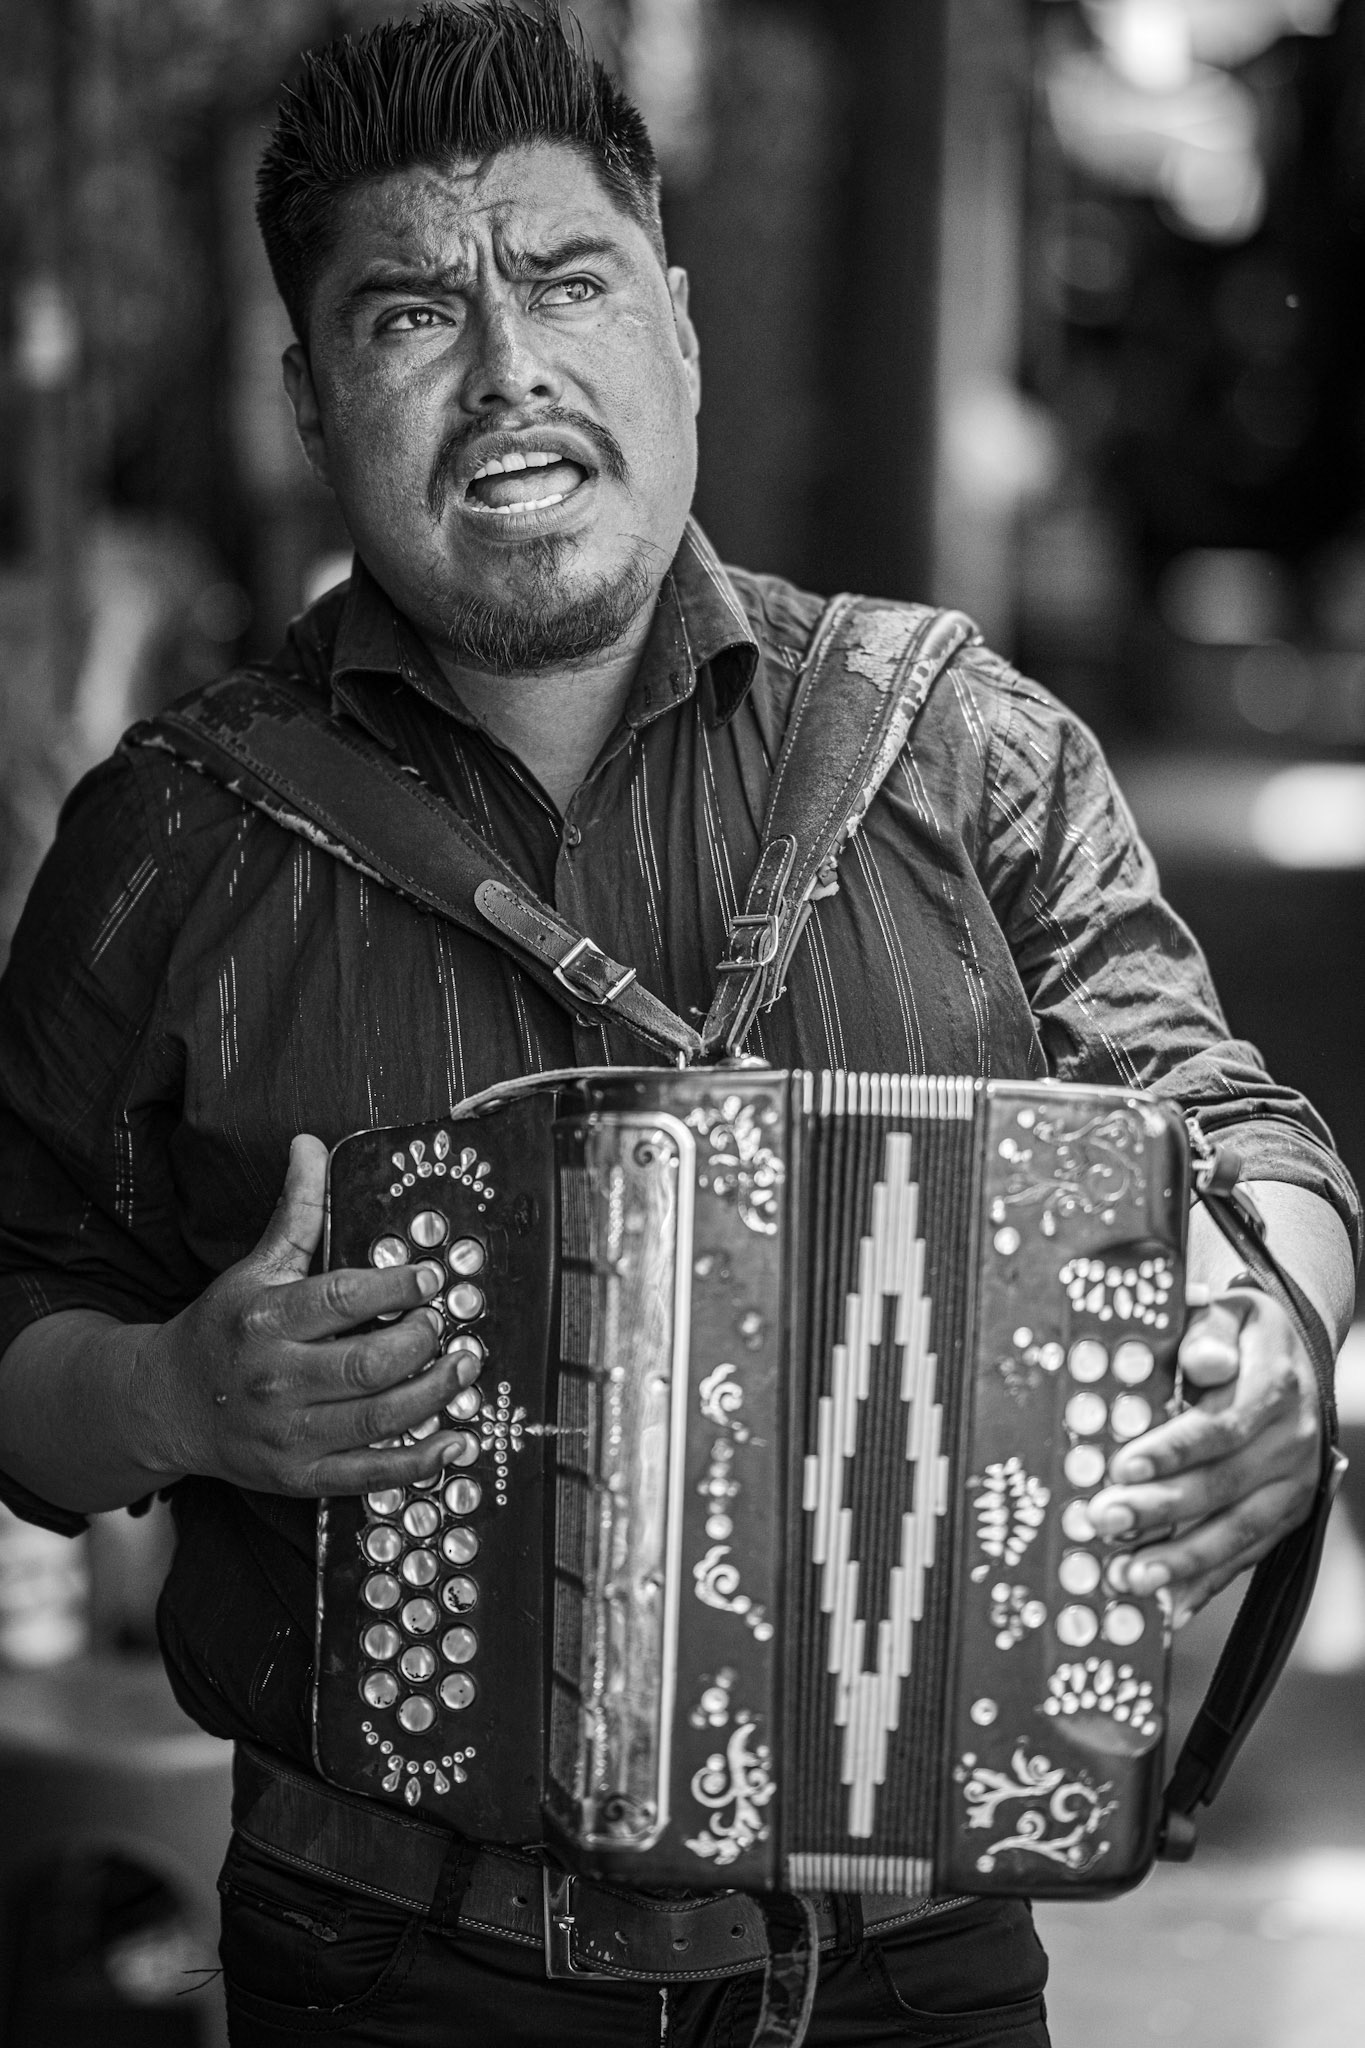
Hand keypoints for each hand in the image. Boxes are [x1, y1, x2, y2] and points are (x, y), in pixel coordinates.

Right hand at [137, 1134, 471, 1496]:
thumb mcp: (256, 1266)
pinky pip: (369, 1473)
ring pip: (377, 1417)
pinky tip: (454, 1441)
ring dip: (434, 1394)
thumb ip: (297, 1212)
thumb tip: (310, 1146)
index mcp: (266, 1319)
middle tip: (448, 1325)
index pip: (342, 1298)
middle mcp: (276, 1378)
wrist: (165, 1405)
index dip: (398, 1288)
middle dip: (422, 1342)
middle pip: (368, 1363)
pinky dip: (419, 1462)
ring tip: (465, 1368)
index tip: (432, 1278)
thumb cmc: (223, 1330)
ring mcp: (288, 1432)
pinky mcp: (300, 1475)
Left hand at [1087, 1286, 1322, 1624]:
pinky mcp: (1287, 1517)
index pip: (1223, 1425)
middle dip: (1161, 1510)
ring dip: (1181, 1559)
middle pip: (1224, 1484)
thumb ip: (1208, 1330)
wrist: (1291, 1357)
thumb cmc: (1237, 1334)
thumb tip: (1204, 1360)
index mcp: (1275, 1386)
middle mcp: (1293, 1442)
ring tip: (1128, 1577)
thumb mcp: (1227, 1312)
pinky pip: (1246, 1557)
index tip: (1122, 1467)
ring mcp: (1294, 1485)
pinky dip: (1205, 1584)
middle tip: (1103, 1521)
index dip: (1173, 1450)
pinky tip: (1166, 1608)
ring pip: (1238, 1531)